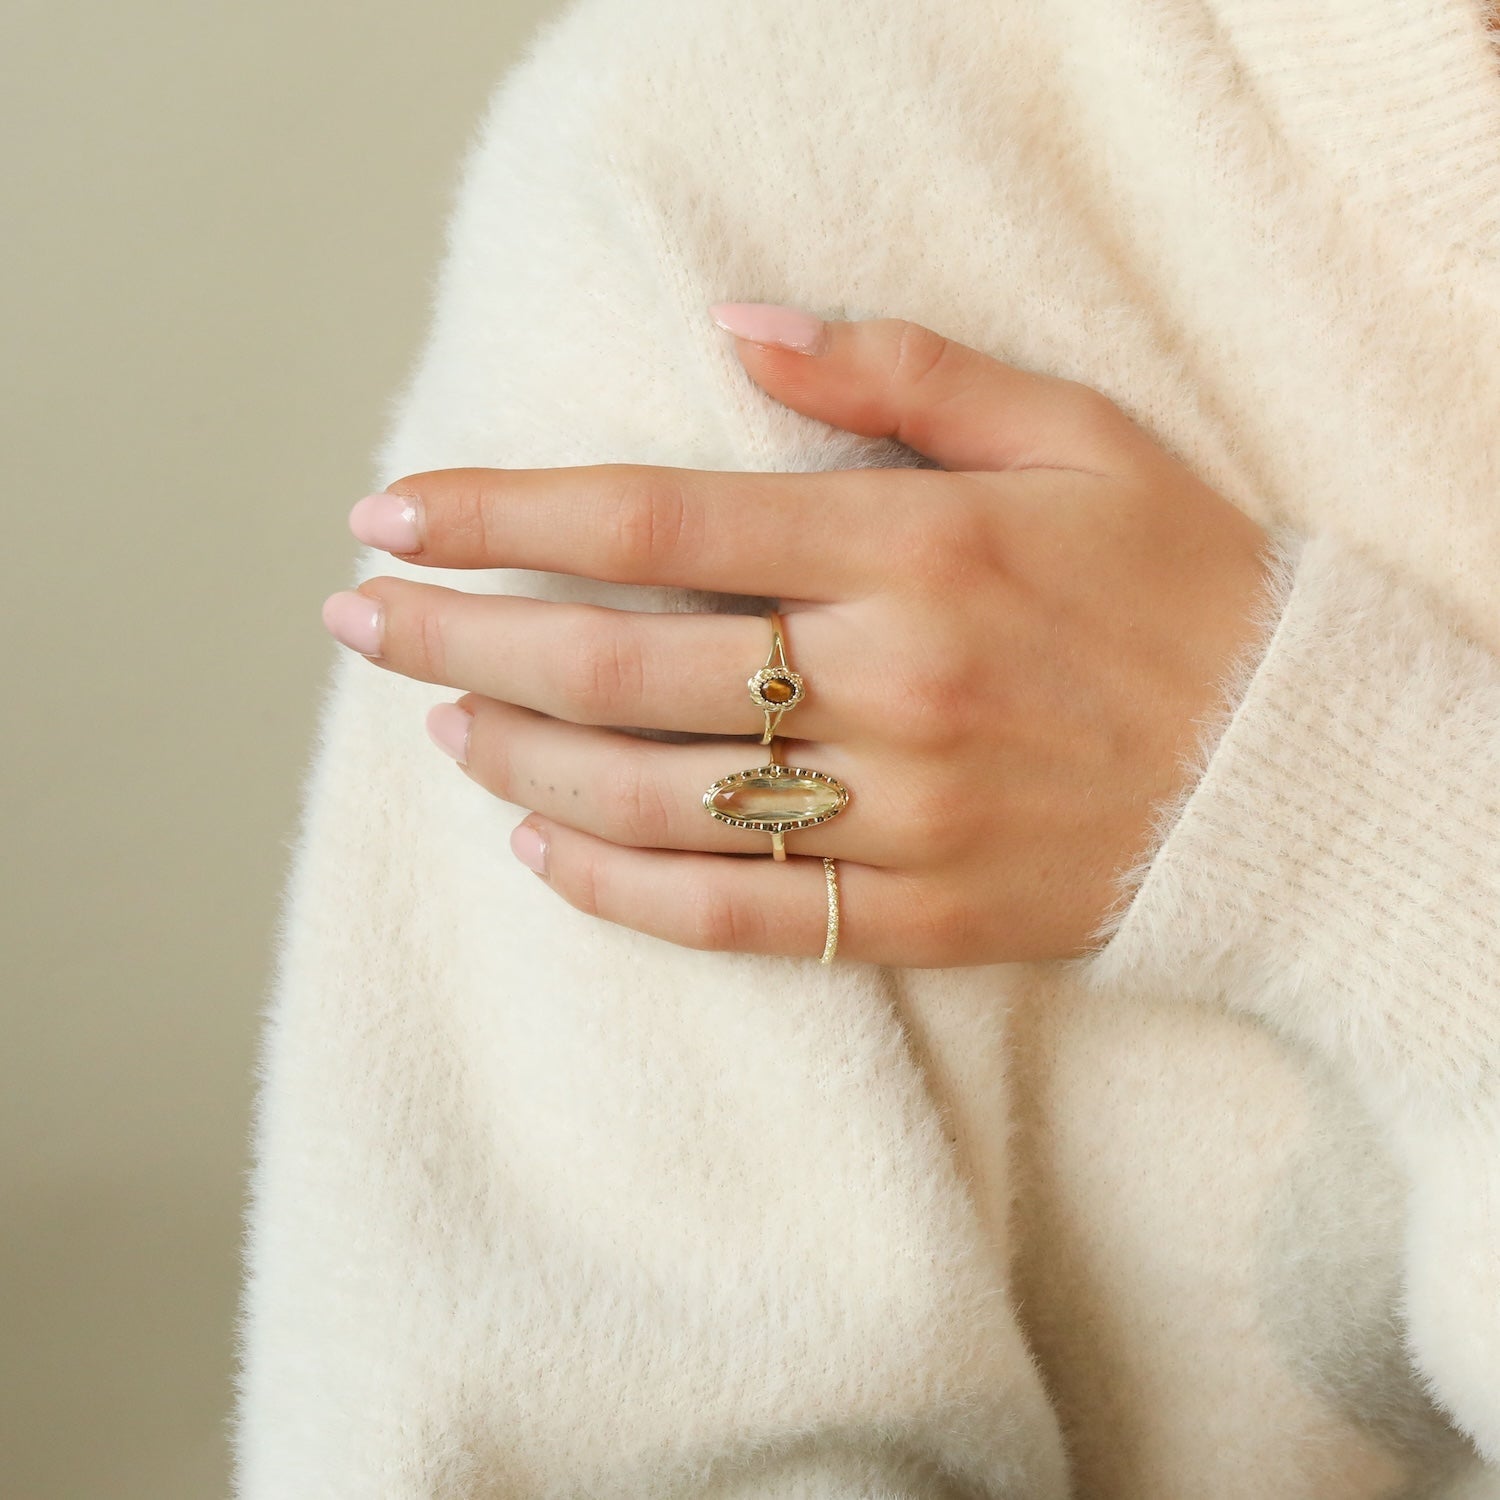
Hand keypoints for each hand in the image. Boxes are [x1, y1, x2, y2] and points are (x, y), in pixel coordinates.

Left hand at [320, 306, 1277, 966]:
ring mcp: (902, 814)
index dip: (503, 515)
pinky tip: (539, 853)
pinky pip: (738, 919)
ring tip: (439, 728)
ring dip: (518, 761)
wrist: (1287, 765)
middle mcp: (890, 683)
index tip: (393, 516)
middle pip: (617, 666)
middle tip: (359, 623)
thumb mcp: (1073, 432)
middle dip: (460, 640)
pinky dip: (618, 891)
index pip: (653, 518)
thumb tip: (738, 328)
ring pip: (654, 800)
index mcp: (913, 549)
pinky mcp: (922, 914)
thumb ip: (902, 373)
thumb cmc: (1178, 581)